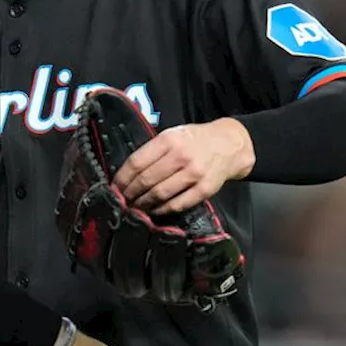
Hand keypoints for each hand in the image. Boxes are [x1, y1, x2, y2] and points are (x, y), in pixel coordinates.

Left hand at [112, 118, 254, 214]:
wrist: (230, 145)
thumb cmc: (196, 140)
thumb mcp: (172, 134)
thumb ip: (153, 150)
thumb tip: (128, 172)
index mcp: (168, 140)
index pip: (137, 162)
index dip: (122, 178)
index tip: (114, 187)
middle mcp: (181, 156)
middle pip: (146, 180)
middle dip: (130, 194)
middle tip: (122, 201)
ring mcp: (194, 173)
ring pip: (160, 194)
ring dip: (143, 204)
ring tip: (135, 207)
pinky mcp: (205, 189)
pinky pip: (178, 203)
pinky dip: (163, 210)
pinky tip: (155, 210)